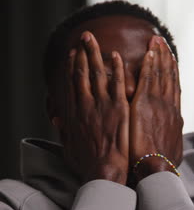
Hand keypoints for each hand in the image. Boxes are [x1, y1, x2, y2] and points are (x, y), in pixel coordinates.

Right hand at [59, 32, 128, 184]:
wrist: (104, 172)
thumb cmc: (87, 165)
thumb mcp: (69, 148)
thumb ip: (64, 131)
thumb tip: (58, 120)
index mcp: (74, 114)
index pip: (72, 85)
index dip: (72, 68)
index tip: (73, 55)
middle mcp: (86, 106)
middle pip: (83, 74)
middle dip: (82, 53)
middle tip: (84, 37)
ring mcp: (103, 105)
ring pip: (98, 74)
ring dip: (95, 54)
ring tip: (94, 40)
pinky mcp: (119, 109)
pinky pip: (117, 83)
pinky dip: (116, 69)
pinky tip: (116, 56)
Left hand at [129, 35, 182, 181]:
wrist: (156, 168)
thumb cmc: (161, 165)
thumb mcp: (172, 151)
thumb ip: (171, 140)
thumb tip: (173, 139)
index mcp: (174, 117)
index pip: (173, 90)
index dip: (172, 74)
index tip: (171, 61)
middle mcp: (169, 107)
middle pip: (169, 77)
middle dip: (166, 59)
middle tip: (163, 43)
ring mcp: (158, 103)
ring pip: (159, 74)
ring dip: (158, 56)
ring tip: (156, 41)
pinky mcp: (144, 104)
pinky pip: (147, 78)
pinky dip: (149, 64)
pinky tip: (148, 52)